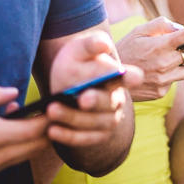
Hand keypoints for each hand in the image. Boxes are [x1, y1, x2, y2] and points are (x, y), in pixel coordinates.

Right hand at [0, 84, 49, 182]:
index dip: (51, 116)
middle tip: (50, 110)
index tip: (58, 103)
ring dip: (32, 138)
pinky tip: (7, 129)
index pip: (36, 130)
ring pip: (26, 155)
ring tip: (26, 116)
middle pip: (38, 146)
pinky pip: (11, 160)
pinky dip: (18, 145)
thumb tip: (13, 93)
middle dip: (48, 128)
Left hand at [46, 33, 142, 147]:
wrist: (65, 84)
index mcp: (117, 77)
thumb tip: (103, 44)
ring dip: (73, 118)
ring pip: (94, 123)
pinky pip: (83, 139)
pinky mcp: (95, 135)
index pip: (131, 77)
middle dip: (96, 101)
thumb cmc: (75, 63)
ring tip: (52, 110)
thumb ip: (90, 44)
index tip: (130, 76)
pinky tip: (52, 130)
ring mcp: (108, 120)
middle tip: (82, 98)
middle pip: (109, 103)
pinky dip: (68, 136)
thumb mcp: (78, 50)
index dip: (131, 77)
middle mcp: (117, 100)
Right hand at [116, 17, 183, 100]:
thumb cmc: (125, 49)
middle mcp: (164, 64)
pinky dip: (182, 71)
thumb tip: (181, 27)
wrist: (107, 79)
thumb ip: (161, 25)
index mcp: (158, 46)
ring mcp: (164, 80)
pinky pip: (177, 79)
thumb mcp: (138, 31)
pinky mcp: (162, 92)